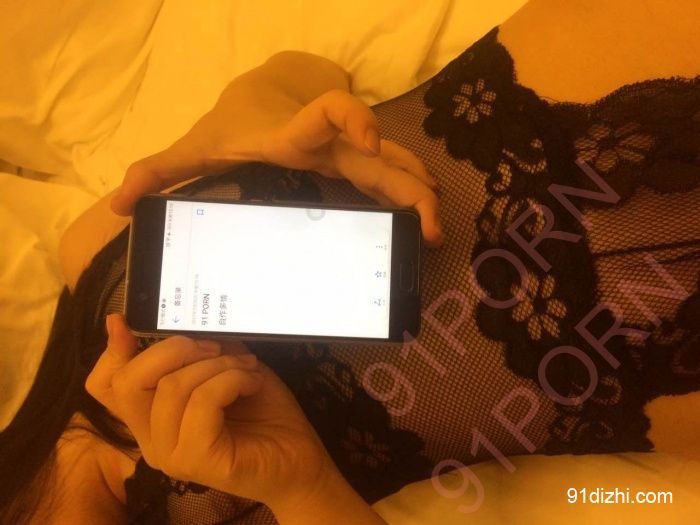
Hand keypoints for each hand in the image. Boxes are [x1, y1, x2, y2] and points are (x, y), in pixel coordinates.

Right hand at [86, 314, 340, 512]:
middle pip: (129, 381)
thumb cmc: (264, 415)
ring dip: (217, 364)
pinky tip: (252, 384)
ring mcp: (170, 454)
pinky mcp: (195, 461)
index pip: (106, 387)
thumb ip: (198, 353)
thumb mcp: (226, 370)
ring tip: (247, 368)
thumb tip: (179, 322)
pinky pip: (202, 401)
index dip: (109, 351)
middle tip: (217, 347)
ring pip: (172, 387)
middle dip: (174, 348)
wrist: (301, 460)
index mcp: (152, 418)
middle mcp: (151, 440)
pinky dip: (231, 380)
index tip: (123, 321)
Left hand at [110, 74, 442, 244]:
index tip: (363, 144)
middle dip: (407, 186)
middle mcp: (331, 143)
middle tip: (428, 225)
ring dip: (418, 195)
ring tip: (434, 231)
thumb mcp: (197, 147)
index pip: (327, 114)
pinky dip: (410, 195)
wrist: (268, 94)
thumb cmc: (235, 123)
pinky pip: (391, 177)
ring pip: (395, 167)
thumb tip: (118, 206)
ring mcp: (349, 155)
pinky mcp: (356, 168)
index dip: (349, 121)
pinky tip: (424, 222)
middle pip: (378, 156)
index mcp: (293, 133)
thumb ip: (158, 172)